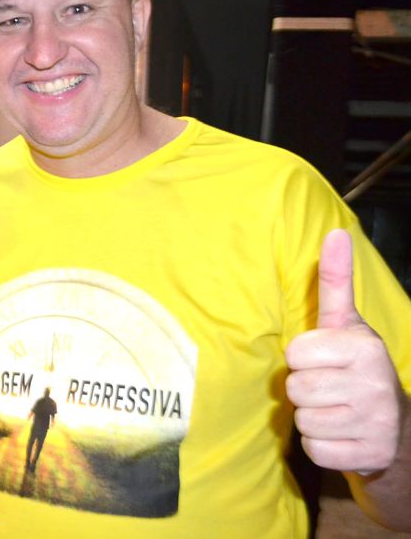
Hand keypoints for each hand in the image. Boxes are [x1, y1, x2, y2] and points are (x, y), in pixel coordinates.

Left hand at [285, 229, 404, 475]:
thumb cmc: (355, 366)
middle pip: (296, 388)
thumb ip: (335, 281)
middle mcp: (374, 383)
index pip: (294, 354)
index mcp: (364, 346)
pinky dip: (321, 446)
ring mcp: (374, 422)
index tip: (322, 360)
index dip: (301, 359)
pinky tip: (341, 435)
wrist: (394, 427)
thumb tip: (336, 232)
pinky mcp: (368, 455)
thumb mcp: (345, 323)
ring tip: (335, 409)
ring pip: (304, 420)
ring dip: (311, 418)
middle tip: (327, 387)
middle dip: (304, 389)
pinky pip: (315, 450)